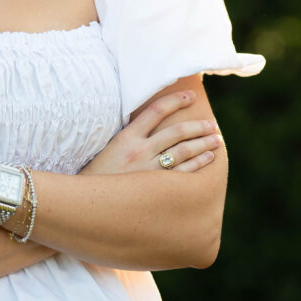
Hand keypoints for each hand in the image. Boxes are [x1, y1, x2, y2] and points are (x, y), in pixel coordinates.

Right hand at [81, 90, 222, 175]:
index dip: (175, 101)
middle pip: (176, 132)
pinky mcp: (155, 189)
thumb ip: (129, 136)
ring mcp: (148, 170)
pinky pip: (183, 174)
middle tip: (211, 124)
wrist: (85, 204)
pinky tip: (208, 158)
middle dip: (197, 126)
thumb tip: (148, 123)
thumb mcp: (108, 149)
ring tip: (215, 139)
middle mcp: (139, 151)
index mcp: (126, 137)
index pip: (155, 110)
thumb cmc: (96, 176)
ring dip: (203, 143)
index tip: (190, 97)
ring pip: (183, 151)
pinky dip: (198, 163)